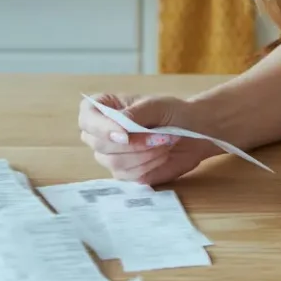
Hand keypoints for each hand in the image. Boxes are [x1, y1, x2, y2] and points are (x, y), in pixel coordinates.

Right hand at [77, 92, 218, 185]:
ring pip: (113, 162)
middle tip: (159, 135)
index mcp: (103, 109)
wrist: (193, 132)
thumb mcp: (155, 105)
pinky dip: (149, 165)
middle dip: (132, 143)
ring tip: (164, 142)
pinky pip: (128, 175)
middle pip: (98, 144)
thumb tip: (118, 129)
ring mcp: (111, 155)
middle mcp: (101, 133)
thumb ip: (134, 114)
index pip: (87, 119)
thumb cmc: (171, 112)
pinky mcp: (124, 172)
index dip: (102, 128)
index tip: (126, 134)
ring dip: (143, 154)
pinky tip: (162, 155)